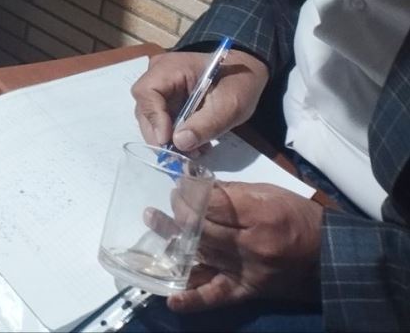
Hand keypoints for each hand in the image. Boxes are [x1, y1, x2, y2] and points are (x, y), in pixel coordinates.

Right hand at [133, 49, 268, 151]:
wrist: (245, 74)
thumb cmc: (239, 83)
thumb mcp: (230, 105)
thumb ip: (206, 124)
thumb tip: (179, 143)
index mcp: (171, 68)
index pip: (147, 92)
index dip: (154, 117)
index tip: (168, 141)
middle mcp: (158, 76)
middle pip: (145, 107)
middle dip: (159, 134)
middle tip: (178, 156)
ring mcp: (161, 89)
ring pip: (151, 118)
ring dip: (167, 139)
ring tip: (192, 152)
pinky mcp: (167, 101)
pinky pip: (162, 121)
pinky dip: (174, 137)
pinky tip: (193, 145)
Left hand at [168, 183, 322, 312]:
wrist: (329, 254)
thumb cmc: (299, 218)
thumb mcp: (268, 193)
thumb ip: (231, 191)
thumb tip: (195, 185)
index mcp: (258, 215)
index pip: (209, 204)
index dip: (189, 192)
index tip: (181, 185)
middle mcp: (250, 246)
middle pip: (201, 228)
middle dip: (180, 212)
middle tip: (173, 202)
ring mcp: (247, 271)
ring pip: (201, 256)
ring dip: (173, 241)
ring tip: (153, 221)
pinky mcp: (247, 290)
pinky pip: (217, 296)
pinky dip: (193, 299)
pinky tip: (172, 298)